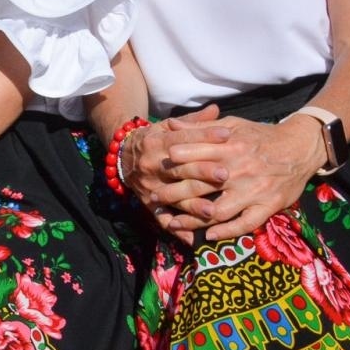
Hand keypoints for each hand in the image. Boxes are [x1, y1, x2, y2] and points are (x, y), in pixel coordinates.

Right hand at [119, 107, 231, 243]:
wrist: (122, 156)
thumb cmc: (154, 139)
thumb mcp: (168, 128)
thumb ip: (193, 122)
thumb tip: (215, 110)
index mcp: (157, 142)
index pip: (183, 139)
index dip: (204, 136)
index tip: (226, 135)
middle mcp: (152, 165)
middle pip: (180, 169)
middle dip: (203, 172)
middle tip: (226, 174)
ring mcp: (150, 187)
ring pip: (174, 197)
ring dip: (193, 205)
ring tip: (214, 210)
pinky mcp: (149, 204)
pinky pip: (163, 220)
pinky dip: (178, 230)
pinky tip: (193, 240)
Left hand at [163, 113, 324, 241]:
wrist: (300, 148)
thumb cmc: (260, 136)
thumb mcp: (232, 125)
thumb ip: (201, 127)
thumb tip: (171, 124)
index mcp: (229, 147)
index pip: (195, 156)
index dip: (174, 164)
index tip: (158, 169)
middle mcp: (239, 170)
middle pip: (200, 186)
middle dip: (174, 194)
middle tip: (155, 198)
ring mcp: (254, 191)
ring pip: (218, 210)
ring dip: (193, 220)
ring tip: (174, 223)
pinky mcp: (268, 206)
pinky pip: (245, 224)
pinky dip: (226, 232)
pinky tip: (209, 236)